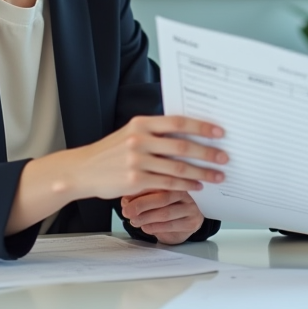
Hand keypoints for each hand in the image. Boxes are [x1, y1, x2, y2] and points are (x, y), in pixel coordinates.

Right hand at [7, 115, 225, 235]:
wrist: (82, 171)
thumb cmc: (110, 152)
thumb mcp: (130, 133)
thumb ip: (155, 132)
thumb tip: (187, 132)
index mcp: (141, 123)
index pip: (177, 122)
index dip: (201, 126)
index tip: (219, 132)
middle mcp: (139, 139)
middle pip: (182, 145)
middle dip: (207, 152)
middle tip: (225, 157)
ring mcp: (137, 161)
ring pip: (178, 167)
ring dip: (202, 172)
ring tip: (217, 175)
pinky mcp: (135, 181)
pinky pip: (167, 183)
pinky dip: (185, 185)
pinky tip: (197, 186)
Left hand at [120, 189, 205, 243]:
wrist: (185, 224)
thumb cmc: (165, 208)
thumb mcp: (152, 199)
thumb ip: (140, 197)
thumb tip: (126, 201)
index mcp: (175, 180)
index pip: (158, 182)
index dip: (140, 191)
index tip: (125, 200)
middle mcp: (185, 191)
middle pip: (163, 197)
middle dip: (142, 205)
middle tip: (127, 212)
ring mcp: (191, 207)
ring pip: (166, 213)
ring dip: (146, 218)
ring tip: (134, 221)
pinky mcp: (192, 222)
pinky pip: (172, 225)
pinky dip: (155, 228)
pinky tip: (145, 228)